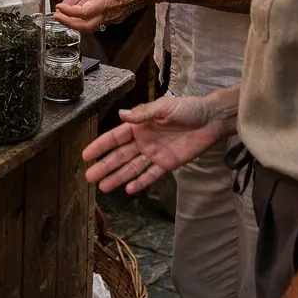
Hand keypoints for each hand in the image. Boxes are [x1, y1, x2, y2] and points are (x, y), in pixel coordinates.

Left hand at [55, 0, 154, 31]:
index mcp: (108, 2)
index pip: (83, 13)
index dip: (69, 12)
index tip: (59, 8)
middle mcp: (110, 12)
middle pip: (85, 26)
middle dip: (69, 23)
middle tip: (57, 16)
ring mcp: (113, 16)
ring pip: (91, 25)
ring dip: (77, 23)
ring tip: (65, 16)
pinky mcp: (116, 15)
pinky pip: (98, 22)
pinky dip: (86, 20)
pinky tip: (81, 13)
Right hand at [82, 93, 225, 194]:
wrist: (211, 120)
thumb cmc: (189, 108)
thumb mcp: (165, 107)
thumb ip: (143, 114)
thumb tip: (121, 115)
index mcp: (140, 125)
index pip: (115, 137)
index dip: (100, 146)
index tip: (85, 155)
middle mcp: (144, 140)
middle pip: (120, 156)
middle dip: (105, 166)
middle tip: (89, 177)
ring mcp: (155, 153)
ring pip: (132, 168)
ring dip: (118, 177)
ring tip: (103, 187)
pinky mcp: (168, 164)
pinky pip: (151, 175)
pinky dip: (141, 182)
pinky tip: (129, 189)